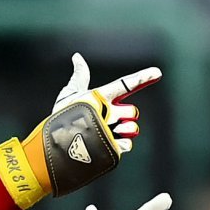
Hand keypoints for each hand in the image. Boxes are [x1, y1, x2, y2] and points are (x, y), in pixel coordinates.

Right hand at [0, 58, 163, 209]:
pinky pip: (127, 145)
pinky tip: (104, 148)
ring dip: (123, 133)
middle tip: (108, 125)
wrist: (51, 152)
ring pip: (132, 129)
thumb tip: (77, 57)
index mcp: (99, 97)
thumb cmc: (58, 122)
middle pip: (132, 112)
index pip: (125, 84)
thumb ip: (79, 78)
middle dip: (124, 118)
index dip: (143, 78)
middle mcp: (107, 112)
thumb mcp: (67, 97)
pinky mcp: (113, 149)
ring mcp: (111, 132)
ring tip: (106, 137)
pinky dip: (119, 147)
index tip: (158, 73)